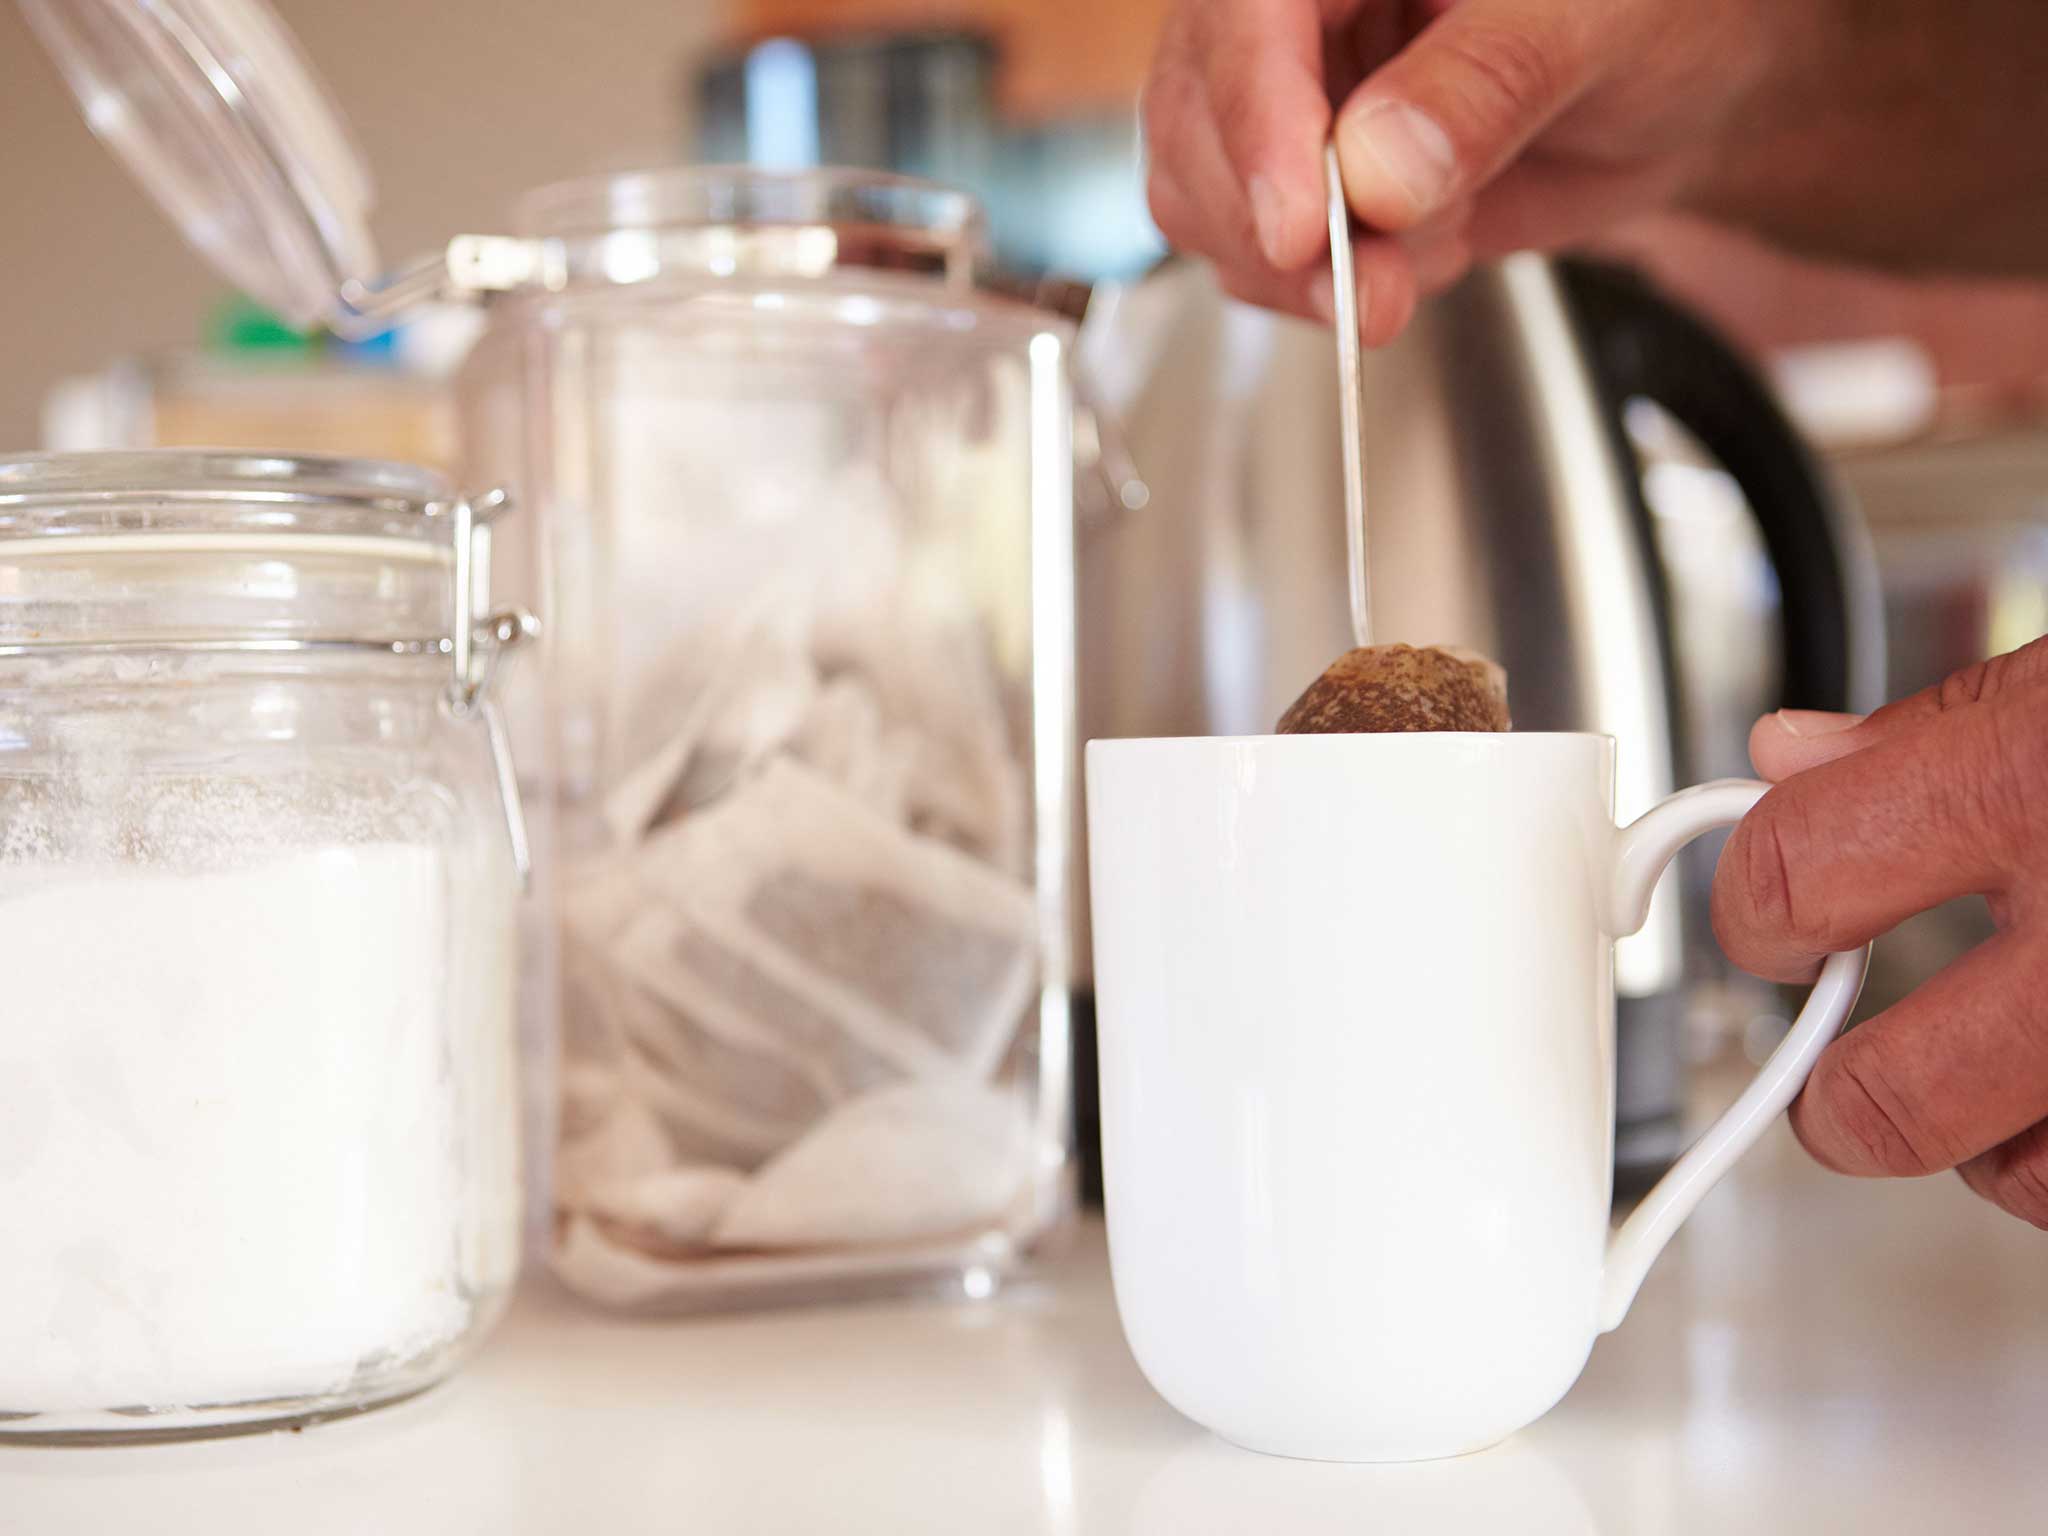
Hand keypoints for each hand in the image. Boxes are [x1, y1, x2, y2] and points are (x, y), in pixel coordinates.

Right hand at [1143, 0, 2047, 343]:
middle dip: (1272, 223)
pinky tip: (1417, 257)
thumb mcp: (1604, 21)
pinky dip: (1320, 288)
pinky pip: (1250, 250)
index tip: (1298, 229)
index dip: (1255, 119)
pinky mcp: (1298, 174)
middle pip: (1197, 107)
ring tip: (1424, 264)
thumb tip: (1378, 170)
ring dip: (1297, 270)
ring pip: (1203, 191)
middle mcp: (1298, 6)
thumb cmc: (1667, 13)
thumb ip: (1490, 84)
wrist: (1689, 86)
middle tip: (1367, 295)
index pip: (1249, 8)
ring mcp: (1289, 89)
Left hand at [1712, 637, 2047, 1228]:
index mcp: (2036, 782)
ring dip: (1997, 1146)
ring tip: (2008, 1080)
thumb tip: (1789, 757)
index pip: (1795, 874)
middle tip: (1835, 1085)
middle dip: (1841, 1103)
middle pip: (1897, 1105)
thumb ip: (1936, 729)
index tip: (1762, 922)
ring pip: (2032, 1184)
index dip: (1754, 905)